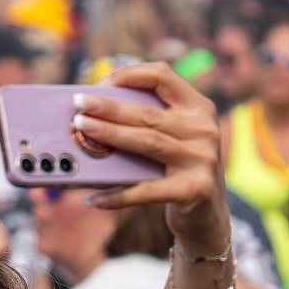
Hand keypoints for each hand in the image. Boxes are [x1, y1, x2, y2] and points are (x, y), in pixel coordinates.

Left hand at [75, 63, 226, 251]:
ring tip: (83, 131)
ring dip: (110, 136)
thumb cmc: (178, 169)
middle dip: (109, 108)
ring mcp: (201, 159)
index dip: (129, 75)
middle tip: (79, 107)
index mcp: (198, 107)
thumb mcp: (173, 138)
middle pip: (148, 113)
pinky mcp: (195, 189)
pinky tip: (95, 199)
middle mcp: (203, 129)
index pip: (162, 76)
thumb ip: (147, 122)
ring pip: (147, 142)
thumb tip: (93, 114)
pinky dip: (119, 195)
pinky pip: (147, 190)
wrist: (209, 214)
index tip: (100, 83)